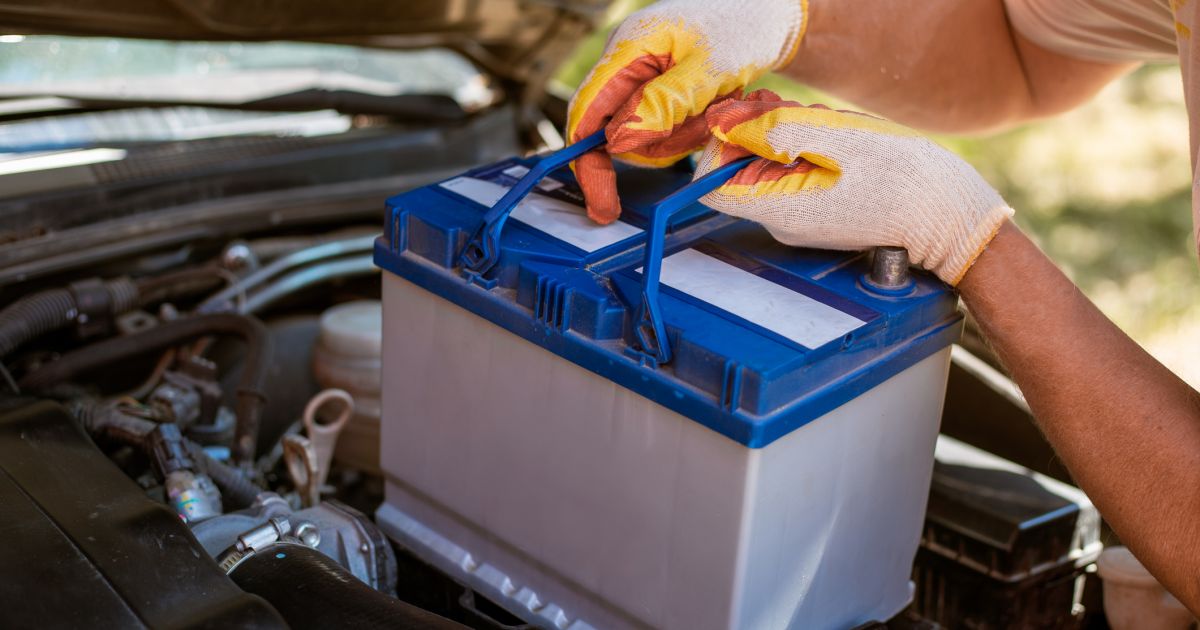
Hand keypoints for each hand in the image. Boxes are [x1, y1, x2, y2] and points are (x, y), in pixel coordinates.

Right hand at [566, 0, 806, 223]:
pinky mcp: (656, 96)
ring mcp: (638, 82)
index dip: (588, 162)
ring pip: (642, 140)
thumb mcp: (709, 68)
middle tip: (701, 128)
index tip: (603, 204)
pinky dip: (687, 132)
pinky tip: (709, 109)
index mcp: (626, 48)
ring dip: (680, 137)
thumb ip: (664, 103)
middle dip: (659, 143)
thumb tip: (617, 142)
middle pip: (613, 133)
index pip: (586, 112)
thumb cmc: (740, 29)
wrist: (763, 18)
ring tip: (712, 107)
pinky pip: (660, 134)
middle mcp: (624, 66)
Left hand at [695, 91, 1013, 284]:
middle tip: (804, 118)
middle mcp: (781, 221)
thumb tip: (727, 124)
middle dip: (762, 134)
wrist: (947, 214)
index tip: (752, 121)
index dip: (721, 145)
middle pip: (739, 170)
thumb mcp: (838, 139)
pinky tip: (840, 147)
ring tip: (832, 133)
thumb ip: (777, 131)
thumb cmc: (902, 177)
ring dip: (790, 139)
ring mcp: (799, 220)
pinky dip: (808, 153)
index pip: (711, 182)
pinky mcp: (817, 214)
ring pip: (768, 169)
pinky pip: (794, 177)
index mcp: (780, 208)